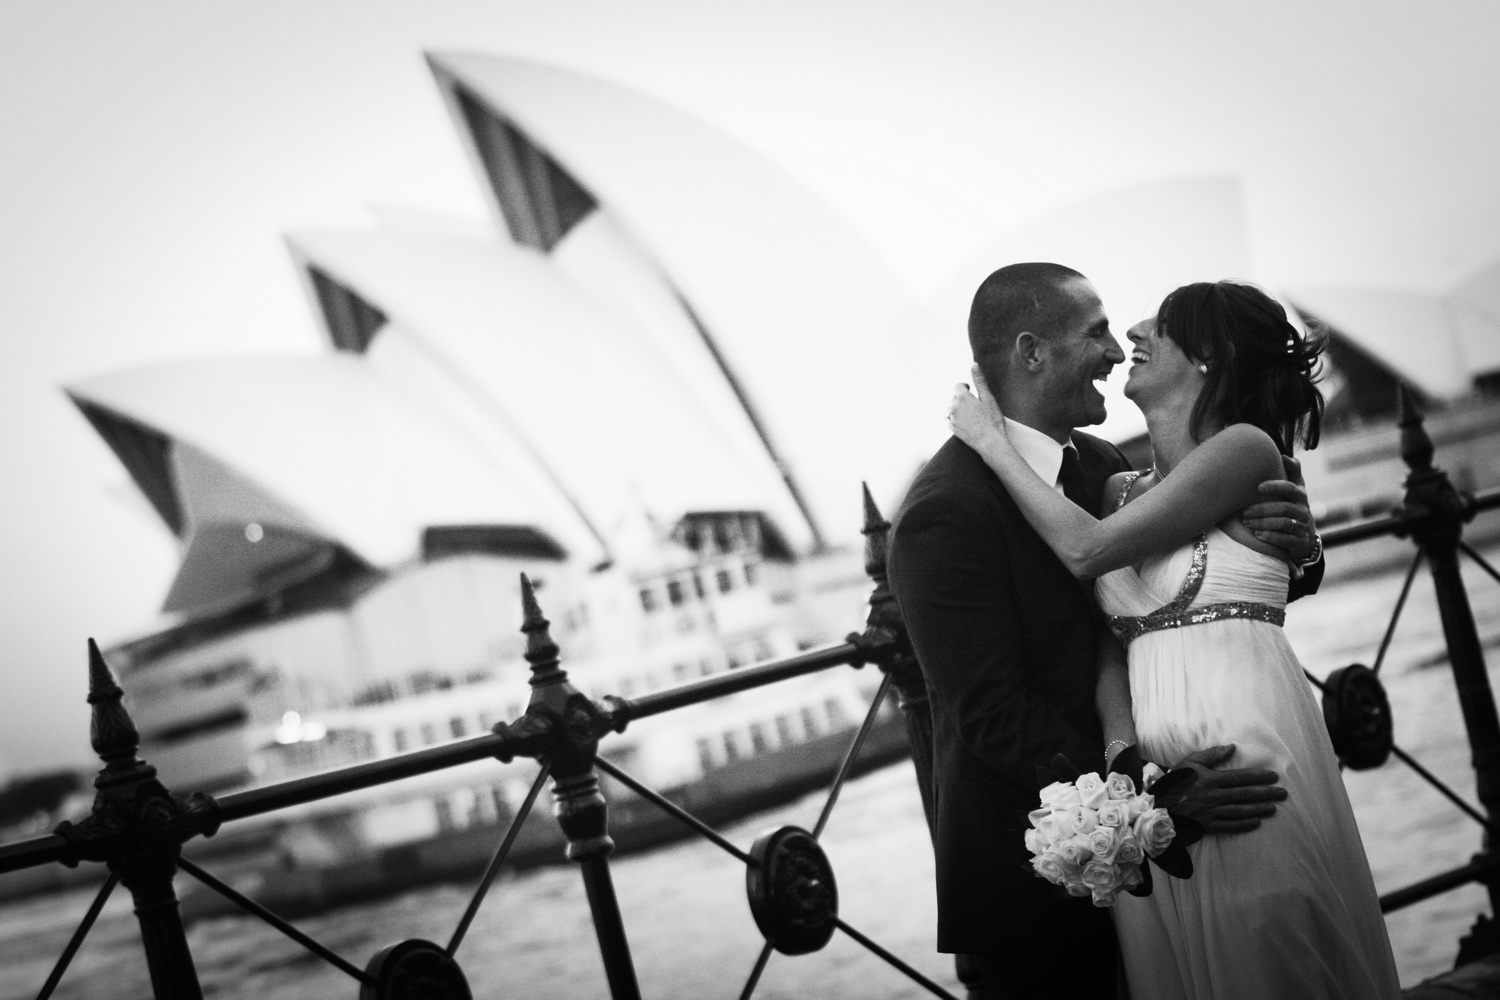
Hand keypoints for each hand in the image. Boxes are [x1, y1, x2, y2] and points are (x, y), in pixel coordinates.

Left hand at [947, 365, 1007, 450]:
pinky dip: (957, 419)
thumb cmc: (992, 419)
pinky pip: (951, 420)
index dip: (965, 387)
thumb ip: (979, 380)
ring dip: (959, 409)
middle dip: (962, 398)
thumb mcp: (988, 398)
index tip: (970, 390)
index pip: (958, 386)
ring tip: (971, 415)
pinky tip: (967, 423)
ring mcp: (952, 419)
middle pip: (955, 398)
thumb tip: (973, 364)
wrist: (990, 442)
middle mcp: (953, 407)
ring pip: (952, 409)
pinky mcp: (953, 429)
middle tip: (975, 405)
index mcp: (962, 398)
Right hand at [1168, 745, 1285, 833]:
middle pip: (1244, 794)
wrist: (1158, 805)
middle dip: (1266, 793)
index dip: (1258, 777)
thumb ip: (1211, 755)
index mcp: (1211, 779)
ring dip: (1258, 809)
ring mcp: (1211, 812)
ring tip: (1273, 808)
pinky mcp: (1207, 825)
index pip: (1240, 777)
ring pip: (1240, 810)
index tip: (1273, 776)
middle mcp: (1214, 796)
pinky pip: (1228, 825)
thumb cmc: (1174, 782)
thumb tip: (1231, 747)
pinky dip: (1243, 825)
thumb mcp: (1189, 763)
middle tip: (1282, 793)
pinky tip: (1256, 823)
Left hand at [1240, 457, 1317, 562]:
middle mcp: (1303, 510)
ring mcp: (1303, 526)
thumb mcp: (1295, 489)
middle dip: (1262, 509)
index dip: (1275, 486)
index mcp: (1300, 495)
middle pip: (1284, 507)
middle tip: (1244, 512)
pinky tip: (1257, 535)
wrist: (1305, 537)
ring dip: (1263, 523)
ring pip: (1284, 523)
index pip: (1290, 488)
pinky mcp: (1300, 542)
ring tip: (1246, 523)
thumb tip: (1284, 455)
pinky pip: (1286, 539)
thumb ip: (1292, 472)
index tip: (1258, 487)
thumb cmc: (1293, 507)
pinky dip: (1271, 536)